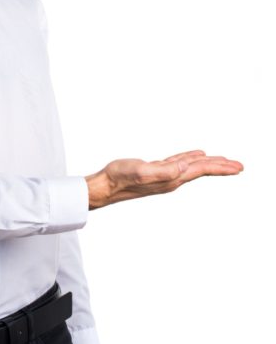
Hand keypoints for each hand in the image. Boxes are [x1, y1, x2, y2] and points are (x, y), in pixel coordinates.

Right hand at [86, 149, 242, 209]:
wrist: (105, 186)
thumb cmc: (119, 178)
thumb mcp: (141, 171)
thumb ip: (162, 171)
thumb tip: (182, 168)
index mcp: (171, 178)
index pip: (201, 170)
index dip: (220, 167)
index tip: (238, 167)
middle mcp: (171, 178)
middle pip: (202, 171)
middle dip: (221, 168)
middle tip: (239, 166)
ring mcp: (164, 176)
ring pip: (192, 167)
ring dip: (209, 164)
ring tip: (224, 162)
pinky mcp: (156, 171)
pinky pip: (180, 164)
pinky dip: (191, 159)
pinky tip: (195, 157)